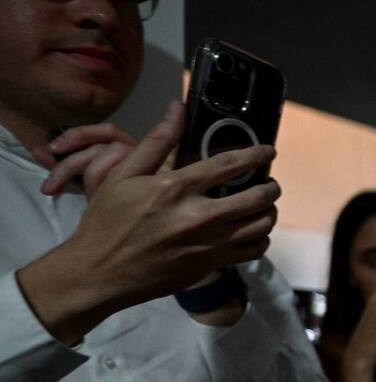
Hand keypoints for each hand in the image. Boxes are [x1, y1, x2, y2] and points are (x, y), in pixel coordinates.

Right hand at [16, 102, 280, 343]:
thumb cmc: (107, 222)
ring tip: (263, 205)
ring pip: (261, 225)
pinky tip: (250, 231)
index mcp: (177, 188)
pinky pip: (253, 251)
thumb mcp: (123, 175)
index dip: (256, 154)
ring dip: (268, 212)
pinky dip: (259, 239)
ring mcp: (208, 244)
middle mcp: (198, 216)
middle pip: (257, 197)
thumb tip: (178, 108)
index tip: (268, 151)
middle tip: (269, 182)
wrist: (99, 272)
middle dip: (270, 186)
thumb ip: (157, 142)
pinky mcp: (210, 265)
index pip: (230, 164)